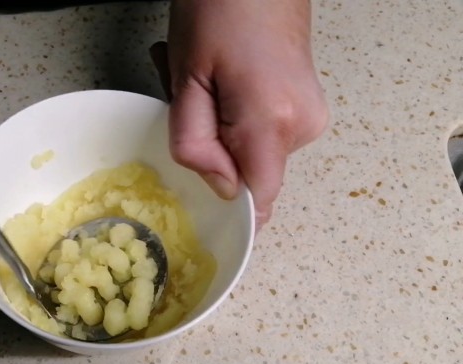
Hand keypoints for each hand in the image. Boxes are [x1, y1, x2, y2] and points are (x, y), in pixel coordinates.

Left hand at [151, 0, 328, 227]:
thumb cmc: (219, 11)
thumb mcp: (186, 80)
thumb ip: (195, 145)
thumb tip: (222, 191)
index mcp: (272, 123)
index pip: (259, 201)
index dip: (230, 210)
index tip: (203, 196)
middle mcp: (302, 126)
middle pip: (248, 174)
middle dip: (211, 150)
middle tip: (188, 99)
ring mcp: (310, 117)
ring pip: (252, 153)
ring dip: (219, 129)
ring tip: (205, 82)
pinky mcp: (308, 107)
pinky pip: (263, 134)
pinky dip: (236, 117)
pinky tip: (223, 81)